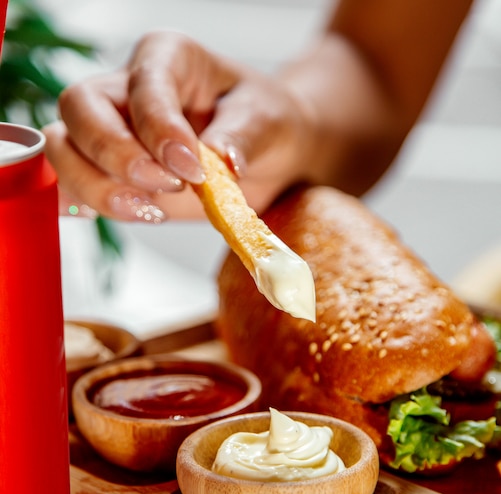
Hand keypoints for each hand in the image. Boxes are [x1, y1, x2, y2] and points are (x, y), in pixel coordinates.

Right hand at [43, 31, 313, 221]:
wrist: (266, 154)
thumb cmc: (266, 124)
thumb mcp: (267, 121)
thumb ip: (240, 138)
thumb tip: (217, 162)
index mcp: (168, 58)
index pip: (143, 85)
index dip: (159, 129)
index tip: (191, 169)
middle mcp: (128, 89)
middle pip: (81, 108)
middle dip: (115, 155)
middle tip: (163, 187)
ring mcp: (112, 131)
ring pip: (65, 149)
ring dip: (97, 187)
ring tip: (148, 210)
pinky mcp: (109, 171)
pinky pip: (73, 183)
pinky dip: (86, 203)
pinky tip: (126, 213)